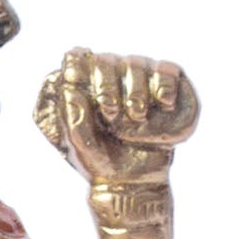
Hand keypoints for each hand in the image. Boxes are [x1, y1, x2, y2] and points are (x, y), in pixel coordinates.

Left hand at [33, 48, 198, 183]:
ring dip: (135, 91)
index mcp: (84, 86)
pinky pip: (167, 70)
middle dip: (107, 86)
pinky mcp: (167, 84)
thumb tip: (70, 89)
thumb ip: (71, 116)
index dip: (77, 66)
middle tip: (110, 112)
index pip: (77, 59)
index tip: (76, 80)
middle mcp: (111, 76)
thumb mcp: (79, 143)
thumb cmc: (98, 158)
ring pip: (136, 63)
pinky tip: (164, 103)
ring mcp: (139, 77)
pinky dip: (164, 85)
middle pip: (106, 60)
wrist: (132, 179)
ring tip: (137, 116)